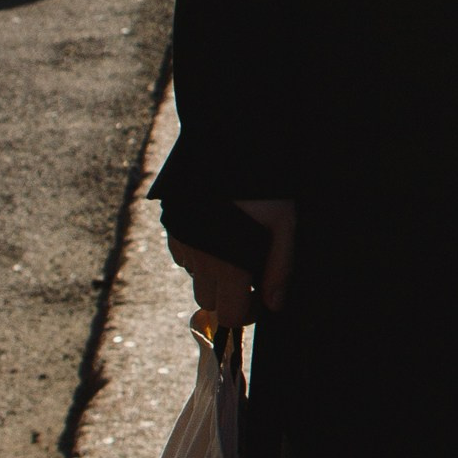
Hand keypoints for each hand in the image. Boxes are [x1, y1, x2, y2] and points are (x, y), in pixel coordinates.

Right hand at [171, 196, 296, 327]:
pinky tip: (217, 231)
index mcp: (228, 264)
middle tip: (250, 272)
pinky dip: (198, 253)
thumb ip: (280, 269)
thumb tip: (274, 305)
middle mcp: (199, 258)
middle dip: (228, 295)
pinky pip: (182, 254)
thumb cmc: (265, 185)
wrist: (227, 141)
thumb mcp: (285, 225)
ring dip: (212, 273)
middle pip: (208, 301)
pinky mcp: (172, 223)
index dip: (246, 314)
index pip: (229, 316)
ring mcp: (181, 240)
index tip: (260, 298)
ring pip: (194, 276)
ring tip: (235, 246)